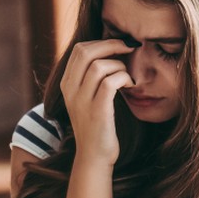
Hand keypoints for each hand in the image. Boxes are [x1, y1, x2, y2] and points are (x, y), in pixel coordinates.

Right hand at [60, 39, 135, 165]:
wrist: (94, 156)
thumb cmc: (98, 124)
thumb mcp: (88, 97)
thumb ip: (92, 77)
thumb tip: (111, 52)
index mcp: (67, 83)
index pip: (79, 49)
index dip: (102, 42)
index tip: (120, 46)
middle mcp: (70, 90)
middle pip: (86, 52)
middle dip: (112, 45)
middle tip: (130, 49)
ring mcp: (82, 101)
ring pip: (99, 66)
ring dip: (120, 65)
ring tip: (129, 76)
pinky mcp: (97, 112)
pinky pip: (110, 83)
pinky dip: (124, 78)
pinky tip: (130, 85)